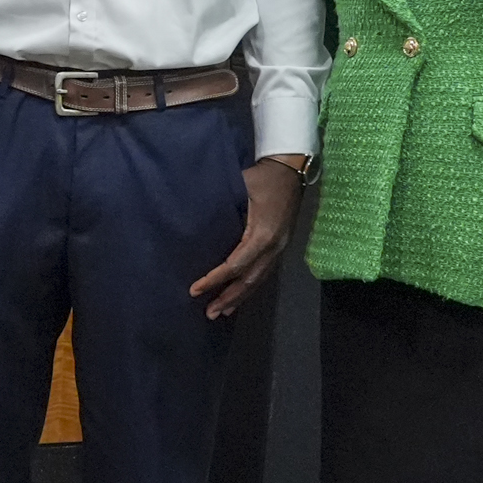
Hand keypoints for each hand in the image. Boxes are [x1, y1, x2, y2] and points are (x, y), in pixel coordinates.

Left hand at [189, 159, 303, 318]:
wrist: (291, 169)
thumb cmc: (262, 176)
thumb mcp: (240, 186)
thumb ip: (219, 204)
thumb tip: (191, 220)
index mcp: (262, 233)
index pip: (235, 264)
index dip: (215, 279)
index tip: (195, 290)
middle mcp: (273, 246)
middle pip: (249, 280)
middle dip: (228, 298)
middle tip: (209, 314)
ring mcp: (279, 248)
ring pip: (258, 280)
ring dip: (239, 297)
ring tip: (221, 312)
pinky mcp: (280, 246)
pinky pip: (264, 272)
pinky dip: (250, 287)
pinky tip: (239, 296)